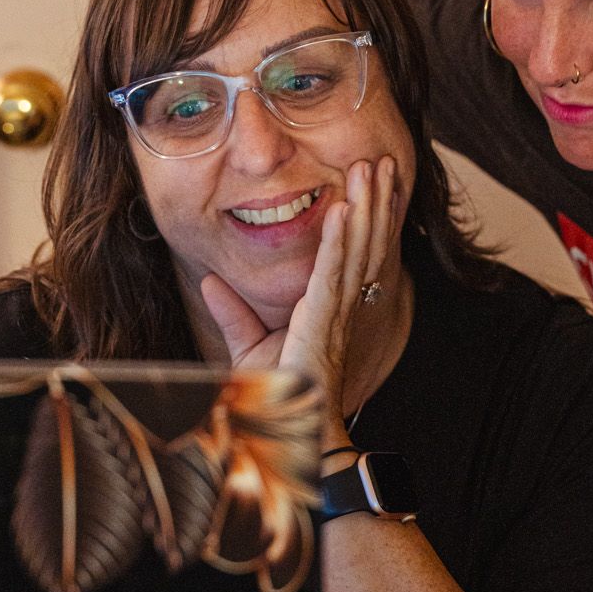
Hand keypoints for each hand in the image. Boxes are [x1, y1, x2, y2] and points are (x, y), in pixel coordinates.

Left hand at [199, 158, 396, 431]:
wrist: (284, 429)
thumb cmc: (274, 396)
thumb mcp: (247, 346)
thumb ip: (231, 312)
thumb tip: (208, 282)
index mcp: (329, 308)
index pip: (353, 253)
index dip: (364, 218)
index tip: (370, 186)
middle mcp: (341, 304)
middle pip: (364, 242)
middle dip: (375, 200)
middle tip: (384, 162)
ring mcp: (335, 310)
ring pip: (357, 247)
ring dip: (367, 205)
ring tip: (374, 168)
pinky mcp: (322, 318)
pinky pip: (334, 270)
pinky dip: (341, 239)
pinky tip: (345, 208)